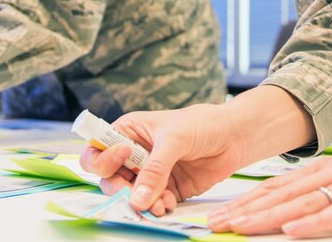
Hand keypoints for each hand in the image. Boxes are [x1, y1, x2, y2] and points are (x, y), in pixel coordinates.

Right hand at [79, 103, 249, 213]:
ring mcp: (149, 173)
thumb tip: (138, 200)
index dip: (103, 158)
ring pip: (130, 195)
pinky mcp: (165, 189)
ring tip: (159, 205)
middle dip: (121, 190)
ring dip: (140, 203)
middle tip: (135, 197)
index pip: (97, 149)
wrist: (234, 137)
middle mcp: (134, 154)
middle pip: (109, 178)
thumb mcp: (175, 139)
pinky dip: (157, 207)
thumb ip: (155, 169)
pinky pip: (152, 204)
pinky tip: (169, 203)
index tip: (124, 158)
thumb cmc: (202, 124)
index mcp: (128, 132)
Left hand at [207, 143, 331, 235]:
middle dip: (244, 211)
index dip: (243, 203)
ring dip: (268, 217)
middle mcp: (329, 176)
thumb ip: (318, 201)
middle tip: (215, 224)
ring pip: (300, 204)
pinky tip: (291, 230)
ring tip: (240, 227)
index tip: (218, 217)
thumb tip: (284, 217)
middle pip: (278, 196)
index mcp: (320, 172)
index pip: (273, 189)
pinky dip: (312, 223)